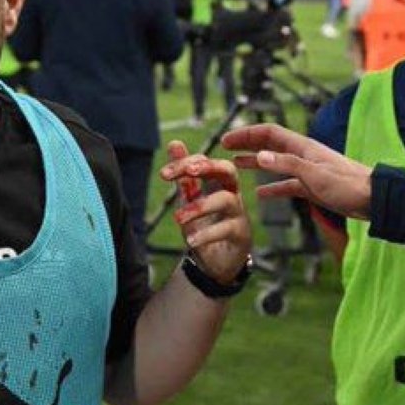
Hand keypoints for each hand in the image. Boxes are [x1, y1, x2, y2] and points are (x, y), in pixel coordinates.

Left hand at [159, 140, 250, 283]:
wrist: (216, 261)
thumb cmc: (205, 224)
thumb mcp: (190, 198)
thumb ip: (184, 175)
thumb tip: (175, 143)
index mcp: (219, 183)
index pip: (206, 163)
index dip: (186, 163)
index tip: (163, 174)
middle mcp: (232, 194)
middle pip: (228, 170)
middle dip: (208, 167)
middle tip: (189, 172)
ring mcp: (238, 214)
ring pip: (225, 200)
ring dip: (199, 206)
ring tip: (177, 218)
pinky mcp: (240, 235)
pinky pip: (226, 229)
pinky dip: (206, 234)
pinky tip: (190, 240)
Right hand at [220, 123, 369, 219]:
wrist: (374, 200)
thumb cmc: (348, 185)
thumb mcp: (314, 174)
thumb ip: (286, 164)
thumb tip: (258, 155)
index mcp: (302, 147)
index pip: (268, 133)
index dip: (247, 134)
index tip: (227, 140)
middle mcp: (302, 155)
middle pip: (269, 144)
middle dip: (247, 143)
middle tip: (225, 147)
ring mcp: (307, 171)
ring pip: (275, 163)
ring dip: (256, 162)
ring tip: (236, 164)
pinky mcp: (312, 187)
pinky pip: (286, 184)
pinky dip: (272, 186)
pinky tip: (261, 193)